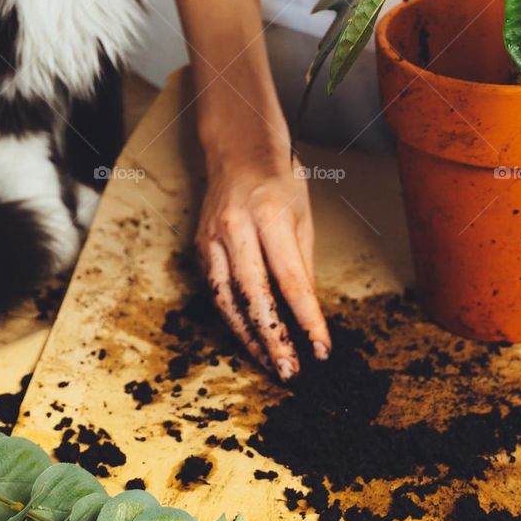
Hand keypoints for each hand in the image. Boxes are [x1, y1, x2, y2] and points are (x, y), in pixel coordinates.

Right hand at [195, 107, 330, 380]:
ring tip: (270, 362)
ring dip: (249, 336)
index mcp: (270, 215)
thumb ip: (303, 265)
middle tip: (290, 369)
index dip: (307, 319)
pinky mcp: (199, 245)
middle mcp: (236, 226)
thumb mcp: (302, 217)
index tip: (321, 348)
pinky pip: (215, 290)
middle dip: (274, 337)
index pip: (291, 279)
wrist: (238, 151)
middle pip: (254, 294)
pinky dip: (232, 317)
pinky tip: (249, 336)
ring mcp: (212, 236)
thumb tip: (308, 313)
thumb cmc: (279, 182)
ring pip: (227, 298)